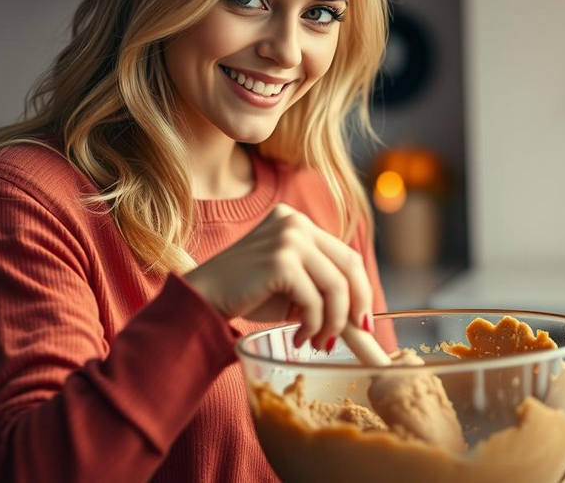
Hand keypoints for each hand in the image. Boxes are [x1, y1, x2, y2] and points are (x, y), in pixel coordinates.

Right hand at [184, 203, 373, 349]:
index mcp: (298, 222)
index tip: (362, 321)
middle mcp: (295, 222)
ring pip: (335, 286)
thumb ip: (321, 287)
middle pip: (349, 265)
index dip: (361, 290)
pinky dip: (313, 325)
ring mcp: (288, 238)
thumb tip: (361, 318)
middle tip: (354, 334)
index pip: (345, 255)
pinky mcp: (280, 260)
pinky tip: (298, 337)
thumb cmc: (246, 294)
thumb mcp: (291, 285)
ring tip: (318, 342)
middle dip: (356, 306)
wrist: (202, 298)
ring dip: (333, 322)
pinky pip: (314, 301)